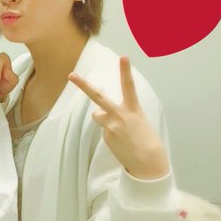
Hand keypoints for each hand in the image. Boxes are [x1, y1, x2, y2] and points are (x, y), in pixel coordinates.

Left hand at [68, 57, 169, 179]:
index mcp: (133, 109)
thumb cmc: (147, 140)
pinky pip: (104, 130)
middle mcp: (120, 115)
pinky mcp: (106, 136)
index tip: (123, 57)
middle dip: (83, 85)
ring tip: (119, 130)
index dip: (126, 71)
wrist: (149, 162)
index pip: (129, 86)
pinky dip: (110, 134)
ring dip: (103, 118)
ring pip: (98, 115)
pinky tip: (120, 142)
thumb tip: (104, 113)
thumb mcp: (140, 121)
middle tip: (71, 75)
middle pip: (98, 97)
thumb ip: (123, 113)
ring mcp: (111, 126)